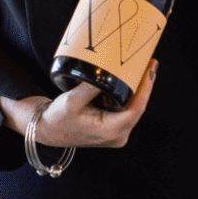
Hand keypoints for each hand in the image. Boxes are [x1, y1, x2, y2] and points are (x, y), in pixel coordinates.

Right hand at [0, 64, 157, 150]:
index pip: (137, 108)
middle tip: (148, 63)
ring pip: (133, 107)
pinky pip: (126, 109)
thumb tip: (109, 71)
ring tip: (141, 67)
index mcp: (110, 131)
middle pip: (138, 107)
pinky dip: (127, 95)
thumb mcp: (72, 101)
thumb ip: (91, 87)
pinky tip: (129, 79)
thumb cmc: (57, 119)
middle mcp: (118, 135)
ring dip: (136, 89)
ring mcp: (117, 133)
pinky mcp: (114, 129)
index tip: (150, 69)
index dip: (146, 87)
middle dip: (143, 85)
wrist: (47, 130)